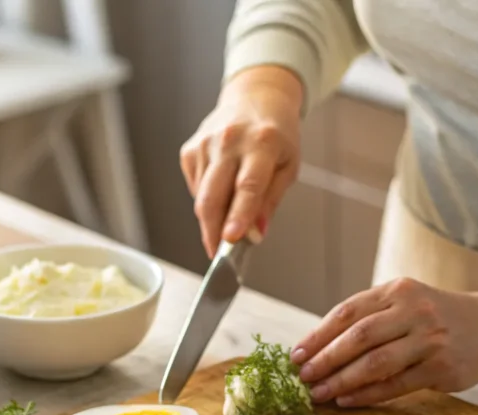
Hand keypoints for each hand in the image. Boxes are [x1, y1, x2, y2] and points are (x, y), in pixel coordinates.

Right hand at [180, 66, 302, 256]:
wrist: (256, 97)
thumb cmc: (277, 134)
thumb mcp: (288, 166)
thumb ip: (270, 201)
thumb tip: (255, 234)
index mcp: (262, 143)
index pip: (247, 186)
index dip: (239, 216)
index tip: (231, 240)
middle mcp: (230, 141)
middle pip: (213, 196)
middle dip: (213, 230)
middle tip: (217, 254)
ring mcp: (206, 144)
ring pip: (201, 197)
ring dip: (212, 218)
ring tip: (227, 222)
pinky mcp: (190, 149)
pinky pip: (195, 187)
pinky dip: (206, 199)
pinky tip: (221, 190)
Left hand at [290, 278, 477, 406]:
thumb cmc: (434, 319)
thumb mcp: (403, 304)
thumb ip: (366, 318)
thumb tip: (315, 349)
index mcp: (397, 291)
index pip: (347, 312)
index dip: (318, 336)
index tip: (296, 356)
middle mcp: (414, 311)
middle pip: (358, 337)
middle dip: (325, 360)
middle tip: (303, 378)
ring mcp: (430, 340)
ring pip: (375, 363)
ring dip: (341, 381)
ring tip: (319, 394)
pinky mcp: (443, 368)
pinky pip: (396, 385)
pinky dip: (367, 394)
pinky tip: (347, 400)